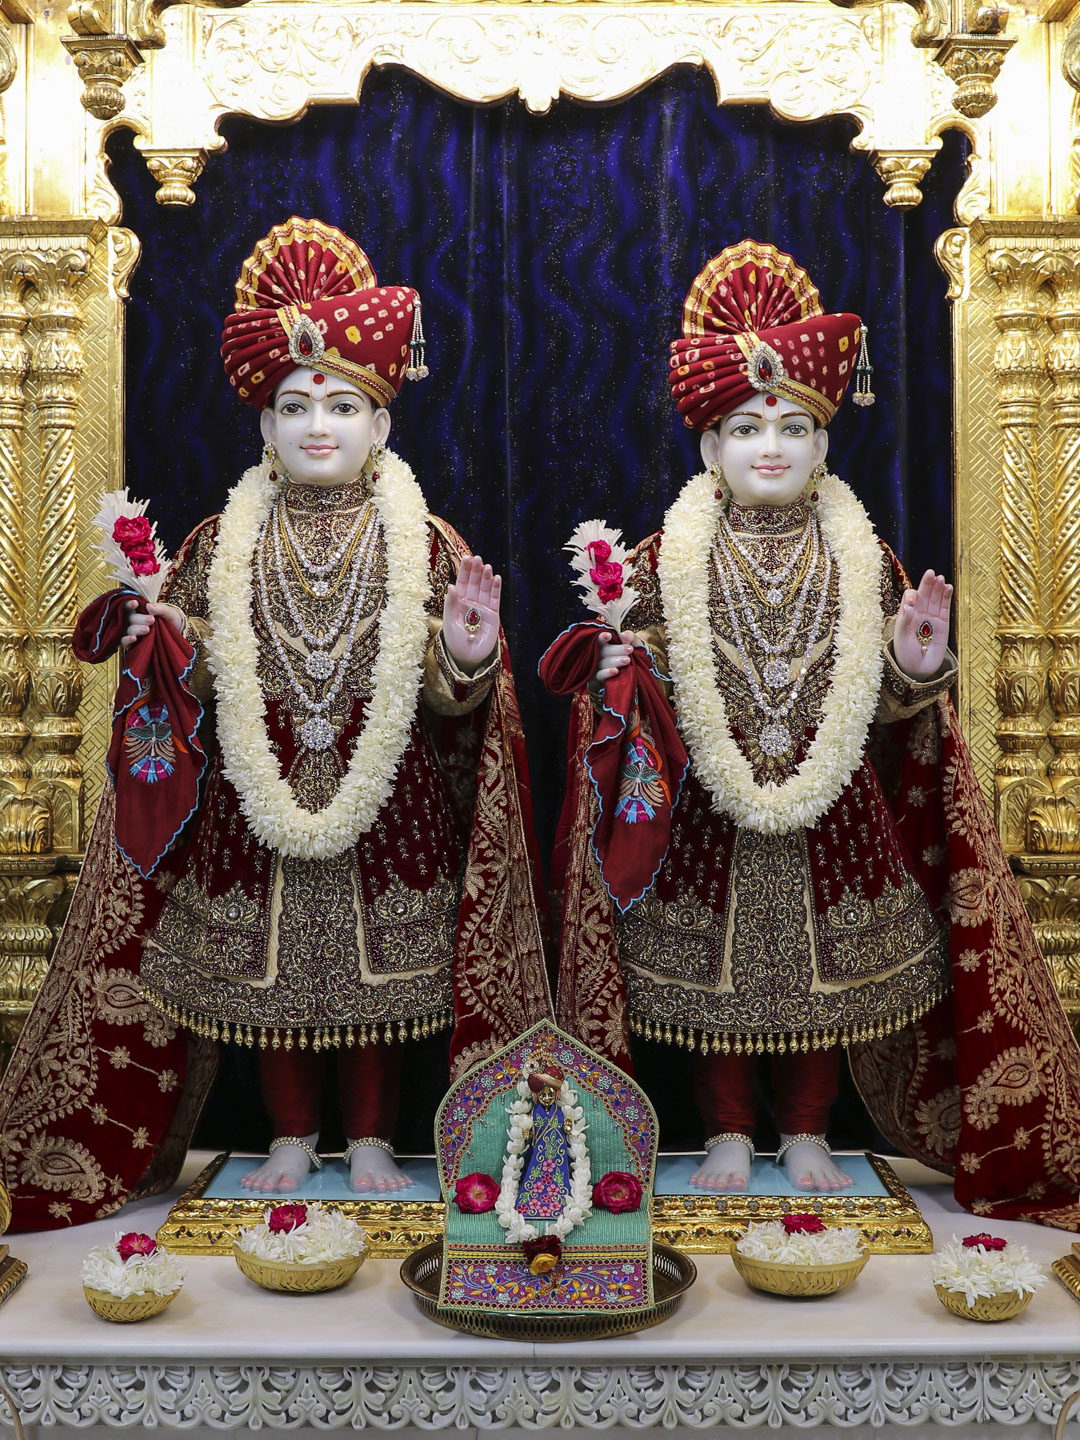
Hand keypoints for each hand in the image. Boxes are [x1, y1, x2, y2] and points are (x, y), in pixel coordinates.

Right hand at [120, 598, 184, 649]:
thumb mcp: (169, 612)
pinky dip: (127, 640)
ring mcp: (133, 632)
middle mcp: (134, 621)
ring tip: (147, 629)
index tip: (135, 604)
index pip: (130, 606)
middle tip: (151, 620)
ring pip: (129, 629)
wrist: (177, 635)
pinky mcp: (132, 644)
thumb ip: (160, 608)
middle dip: (140, 619)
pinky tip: (133, 638)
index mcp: (140, 611)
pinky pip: (125, 642)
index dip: (129, 604)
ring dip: (137, 629)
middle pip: (130, 618)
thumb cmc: (171, 620)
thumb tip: (149, 606)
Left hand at [442, 554, 499, 672]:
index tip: (466, 558)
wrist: (468, 658)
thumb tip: (451, 586)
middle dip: (475, 571)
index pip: (461, 583)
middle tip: (477, 558)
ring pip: (485, 589)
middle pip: (474, 583)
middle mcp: (470, 603)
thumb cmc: (455, 641)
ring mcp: (482, 608)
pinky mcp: (493, 615)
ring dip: (486, 577)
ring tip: (487, 567)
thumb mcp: (450, 622)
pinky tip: (496, 578)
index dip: (464, 571)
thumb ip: (451, 604)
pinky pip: (495, 599)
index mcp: (458, 603)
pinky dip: (496, 589)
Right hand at [591, 630, 642, 687]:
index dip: (602, 637)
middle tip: (630, 649)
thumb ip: (630, 637)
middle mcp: (599, 655)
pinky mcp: (598, 678)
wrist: (639, 674)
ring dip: (615, 661)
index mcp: (605, 644)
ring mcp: (597, 667)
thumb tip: (624, 634)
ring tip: (627, 660)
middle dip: (616, 650)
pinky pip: (599, 675)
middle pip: (602, 651)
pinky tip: (615, 671)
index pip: (599, 639)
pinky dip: (607, 673)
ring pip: (602, 663)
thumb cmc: (633, 655)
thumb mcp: (635, 644)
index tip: (609, 635)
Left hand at [892, 569, 952, 679]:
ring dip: (937, 588)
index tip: (914, 599)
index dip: (912, 596)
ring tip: (940, 579)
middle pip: (923, 594)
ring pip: (935, 599)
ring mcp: (931, 618)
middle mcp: (918, 614)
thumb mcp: (901, 638)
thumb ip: (904, 621)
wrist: (919, 670)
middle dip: (927, 584)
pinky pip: (944, 608)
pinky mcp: (943, 624)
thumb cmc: (905, 655)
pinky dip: (946, 597)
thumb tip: (908, 605)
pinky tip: (948, 587)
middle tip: (931, 573)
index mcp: (906, 615)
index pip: (909, 598)